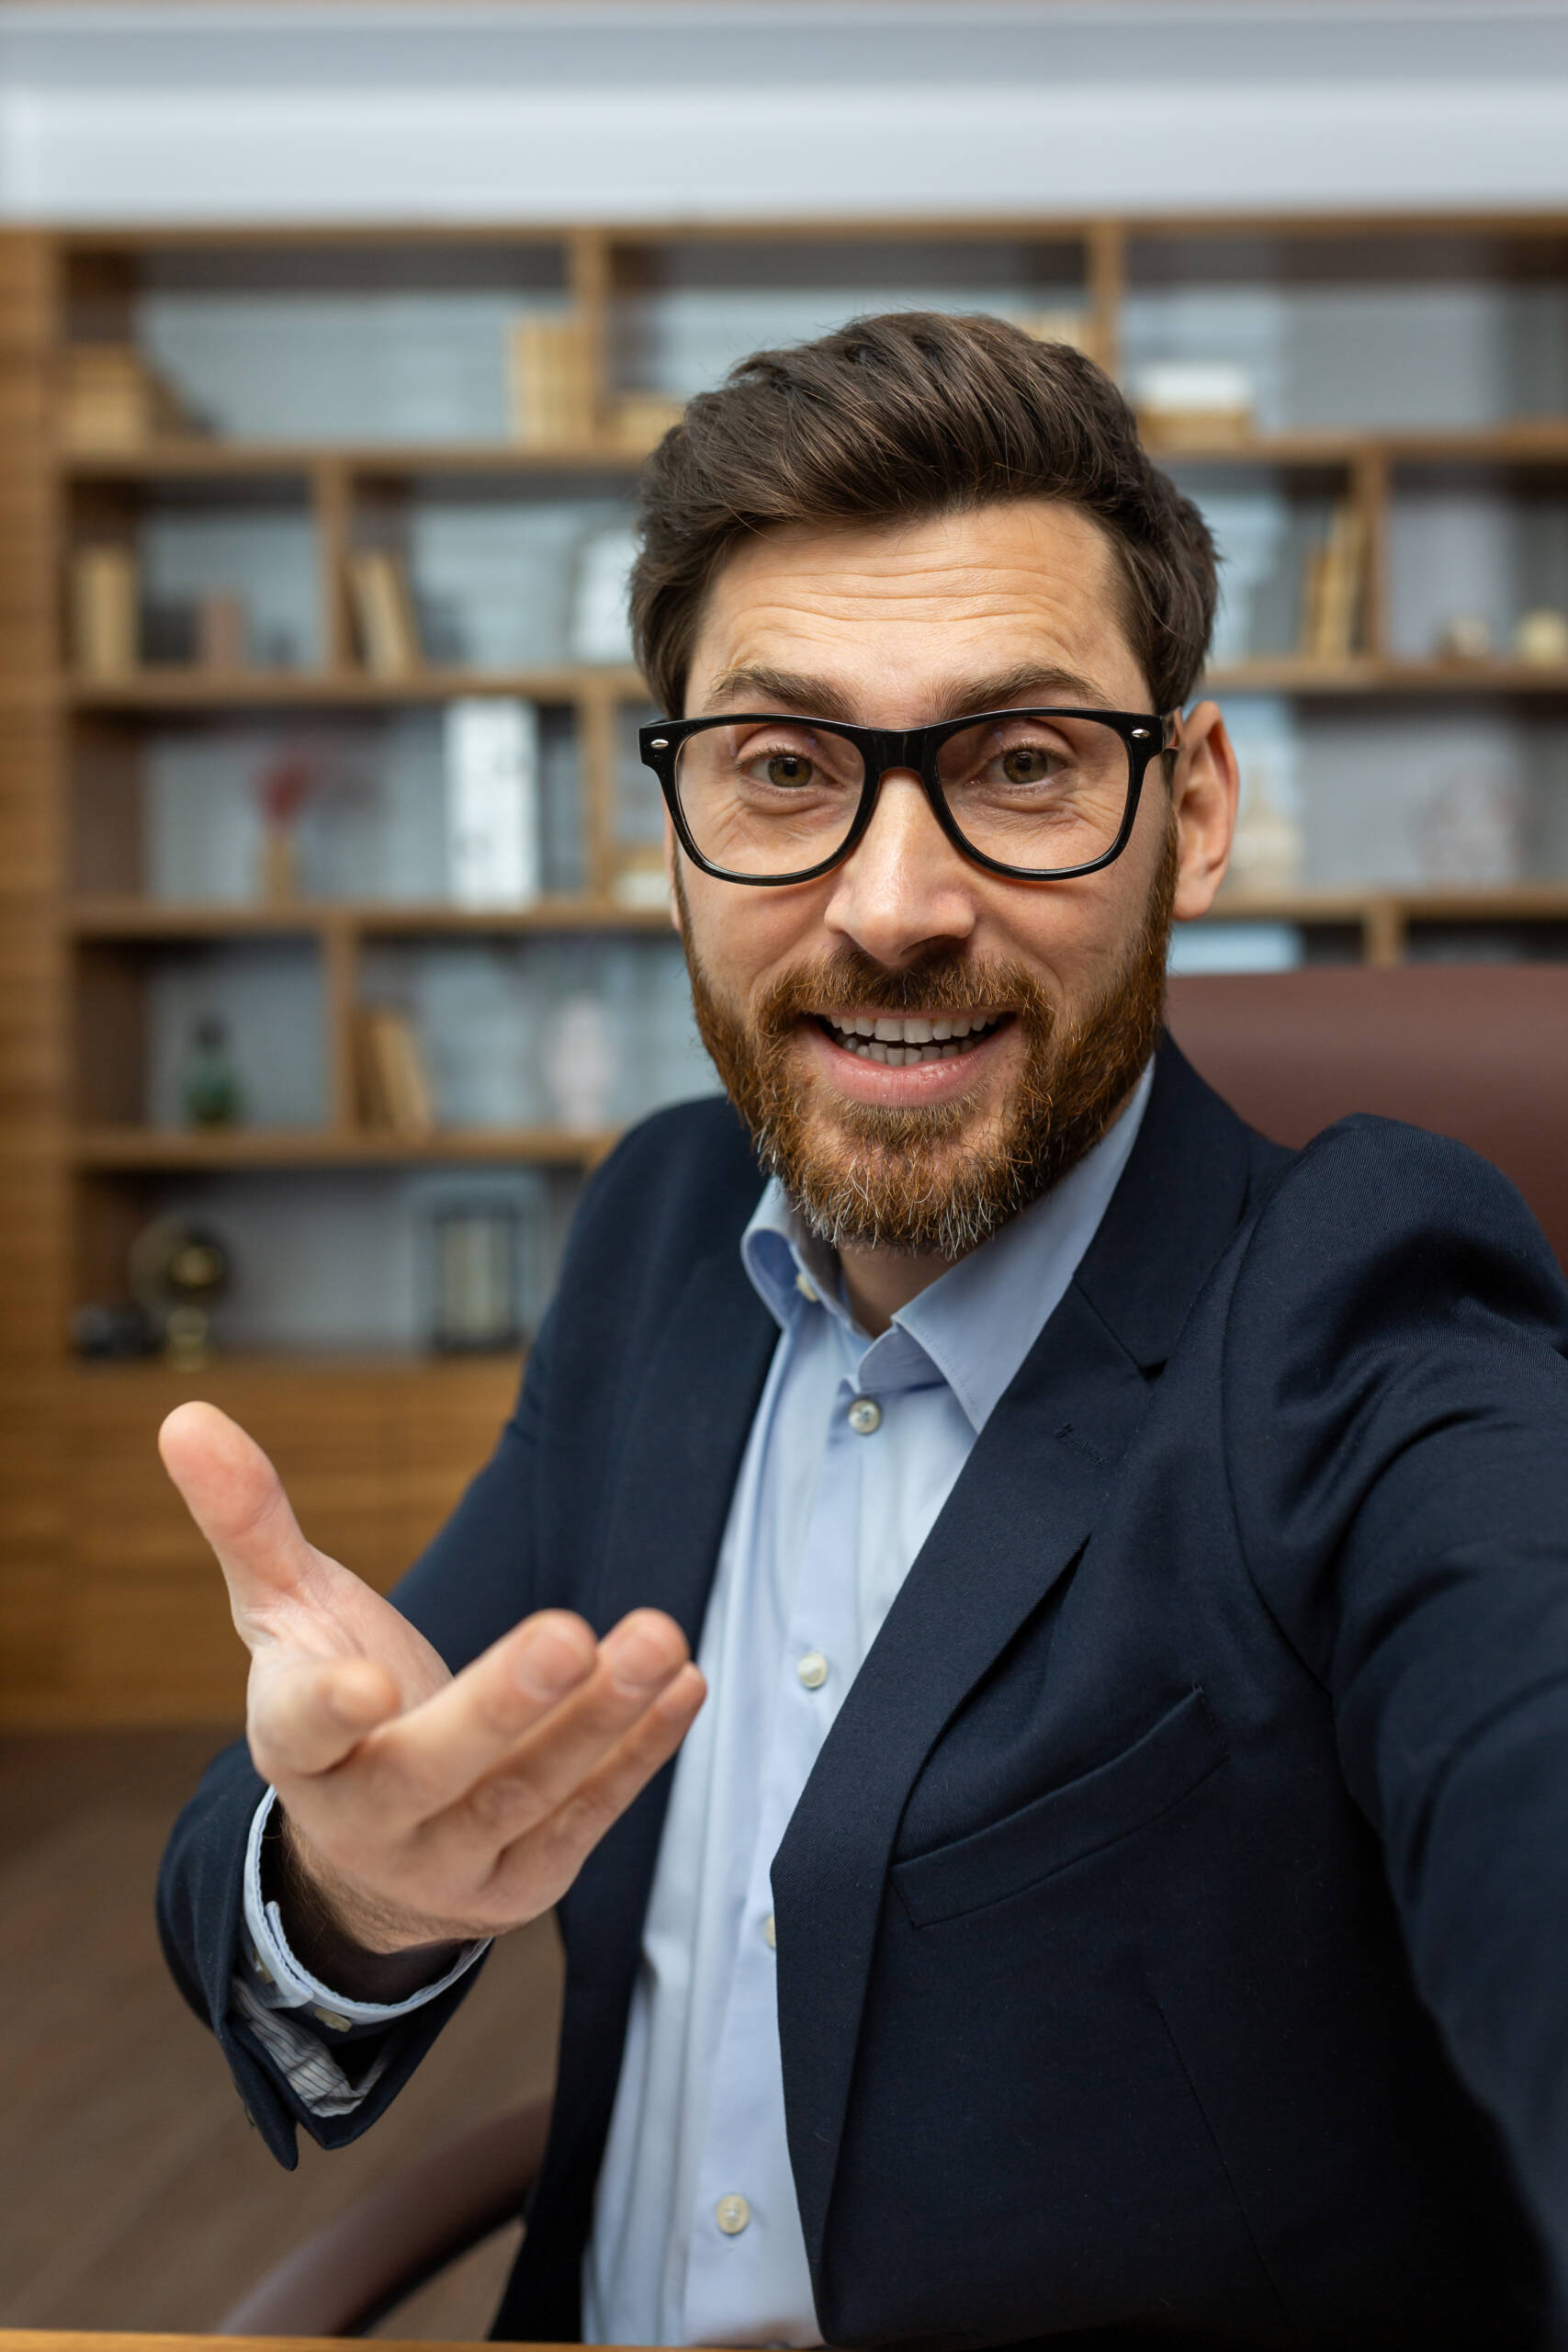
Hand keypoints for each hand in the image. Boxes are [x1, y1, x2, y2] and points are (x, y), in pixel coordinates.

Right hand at [159, 1401, 704, 1983]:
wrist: (371, 1857)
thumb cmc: (334, 1707)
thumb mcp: (286, 1615)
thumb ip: (248, 1522)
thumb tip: (183, 1415)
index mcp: (298, 1750)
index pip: (305, 1733)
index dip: (331, 1708)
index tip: (369, 1681)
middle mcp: (367, 1819)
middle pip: (433, 1769)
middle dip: (503, 1705)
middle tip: (565, 1632)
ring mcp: (447, 1863)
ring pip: (528, 1795)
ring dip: (600, 1718)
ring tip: (657, 1639)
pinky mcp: (519, 1885)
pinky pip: (586, 1819)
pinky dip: (640, 1755)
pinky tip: (683, 1685)